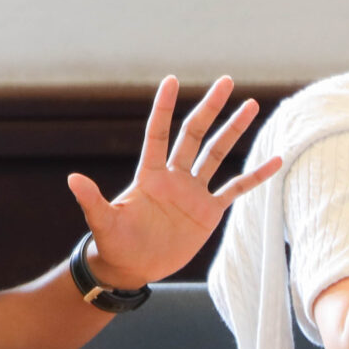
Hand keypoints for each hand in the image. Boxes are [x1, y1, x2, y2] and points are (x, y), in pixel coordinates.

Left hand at [64, 76, 283, 290]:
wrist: (132, 268)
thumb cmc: (113, 244)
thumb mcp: (103, 222)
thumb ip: (92, 201)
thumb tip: (73, 178)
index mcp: (149, 175)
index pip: (158, 134)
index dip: (163, 108)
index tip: (171, 80)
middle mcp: (174, 177)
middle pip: (194, 134)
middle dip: (210, 108)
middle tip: (225, 80)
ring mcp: (194, 192)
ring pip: (218, 153)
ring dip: (234, 130)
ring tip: (251, 104)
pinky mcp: (209, 212)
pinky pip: (236, 188)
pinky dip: (256, 176)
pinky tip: (275, 160)